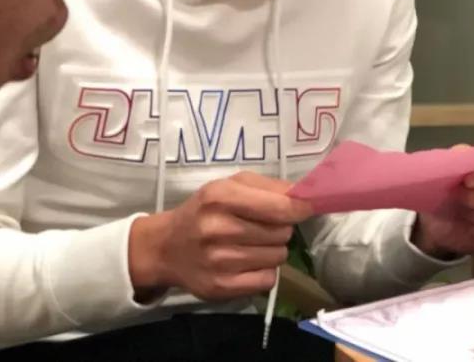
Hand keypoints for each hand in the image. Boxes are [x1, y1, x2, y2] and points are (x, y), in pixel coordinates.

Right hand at [128, 172, 312, 301]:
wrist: (165, 247)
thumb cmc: (204, 210)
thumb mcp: (229, 186)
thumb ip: (269, 187)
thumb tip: (305, 196)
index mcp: (221, 196)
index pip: (280, 207)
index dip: (300, 208)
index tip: (307, 208)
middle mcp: (218, 228)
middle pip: (282, 232)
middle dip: (280, 228)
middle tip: (261, 226)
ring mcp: (219, 261)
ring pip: (278, 256)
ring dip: (273, 250)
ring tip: (251, 244)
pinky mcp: (221, 287)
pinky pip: (267, 280)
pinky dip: (264, 272)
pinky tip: (248, 263)